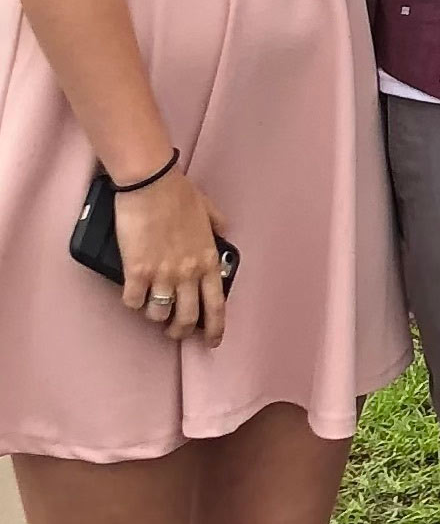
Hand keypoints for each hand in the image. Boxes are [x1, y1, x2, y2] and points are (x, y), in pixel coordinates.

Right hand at [116, 169, 229, 344]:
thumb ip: (218, 224)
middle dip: (181, 331)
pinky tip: (133, 293)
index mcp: (208, 259)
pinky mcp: (137, 271)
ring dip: (155, 316)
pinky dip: (133, 301)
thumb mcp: (208, 209)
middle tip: (174, 332)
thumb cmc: (178, 193)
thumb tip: (223, 232)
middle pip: (187, 318)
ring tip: (152, 310)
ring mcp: (162, 274)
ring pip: (159, 314)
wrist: (151, 183)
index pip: (217, 304)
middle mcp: (188, 272)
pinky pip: (134, 301)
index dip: (215, 328)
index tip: (212, 340)